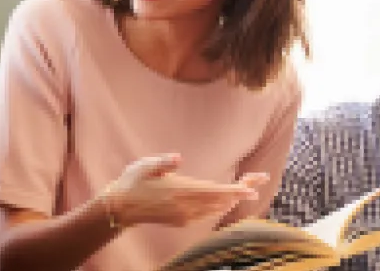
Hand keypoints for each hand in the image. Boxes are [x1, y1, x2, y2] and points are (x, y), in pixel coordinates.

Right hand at [101, 153, 265, 226]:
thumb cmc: (133, 182)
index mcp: (181, 191)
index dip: (236, 190)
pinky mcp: (181, 221)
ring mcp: (184, 216)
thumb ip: (163, 162)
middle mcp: (186, 206)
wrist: (121, 208)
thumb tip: (178, 158)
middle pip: (221, 199)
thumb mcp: (145, 166)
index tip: (253, 187)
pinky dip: (219, 206)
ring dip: (232, 198)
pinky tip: (225, 201)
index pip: (215, 191)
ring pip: (216, 208)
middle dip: (241, 190)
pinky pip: (206, 214)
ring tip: (248, 188)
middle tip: (259, 180)